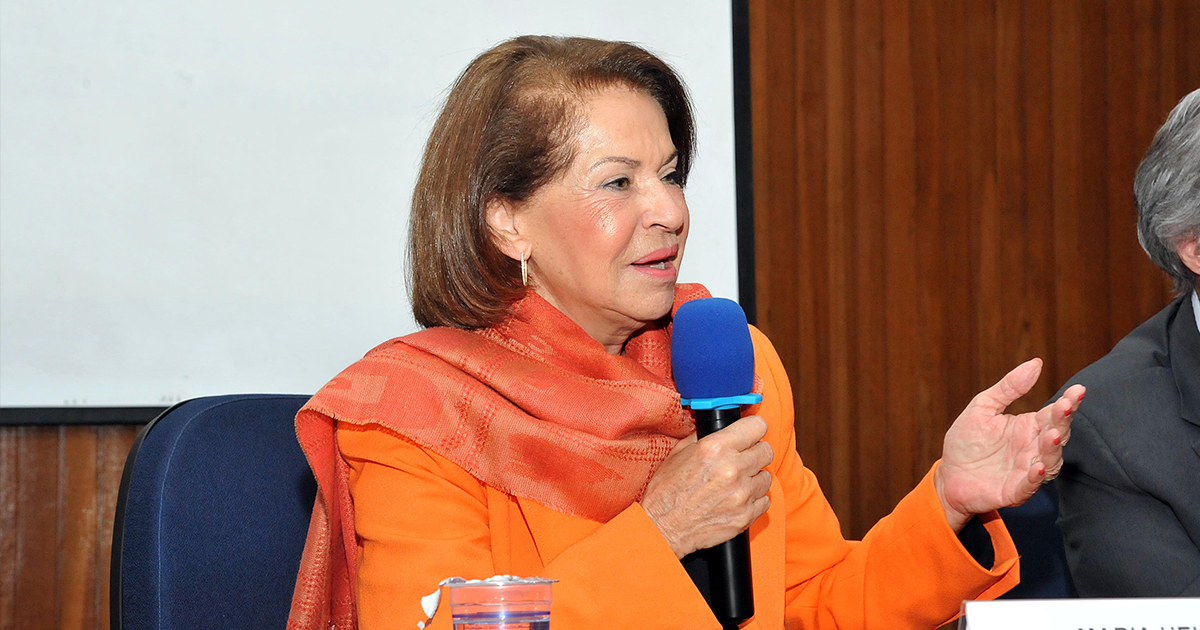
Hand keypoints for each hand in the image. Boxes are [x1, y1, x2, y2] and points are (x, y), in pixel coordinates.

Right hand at [641, 416, 773, 558]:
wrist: (662, 527)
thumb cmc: (667, 491)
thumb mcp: (679, 452)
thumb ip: (704, 437)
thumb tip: (722, 428)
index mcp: (716, 448)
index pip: (757, 426)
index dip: (753, 429)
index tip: (750, 435)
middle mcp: (732, 468)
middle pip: (767, 451)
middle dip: (755, 452)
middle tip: (742, 459)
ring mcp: (741, 494)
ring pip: (766, 477)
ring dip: (754, 478)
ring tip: (736, 482)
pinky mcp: (745, 516)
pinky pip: (764, 500)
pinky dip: (753, 499)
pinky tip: (736, 498)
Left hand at [935, 358, 1084, 531]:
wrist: (948, 476)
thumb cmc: (967, 441)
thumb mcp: (984, 407)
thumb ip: (1009, 387)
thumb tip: (1036, 363)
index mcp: (1028, 427)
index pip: (1053, 413)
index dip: (1067, 402)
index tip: (1078, 389)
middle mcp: (1033, 448)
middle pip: (1056, 434)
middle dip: (1063, 421)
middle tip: (1065, 406)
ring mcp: (1026, 470)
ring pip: (1049, 460)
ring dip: (1052, 448)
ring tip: (1052, 434)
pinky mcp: (1015, 490)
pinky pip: (1029, 485)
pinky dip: (1035, 477)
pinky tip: (1037, 466)